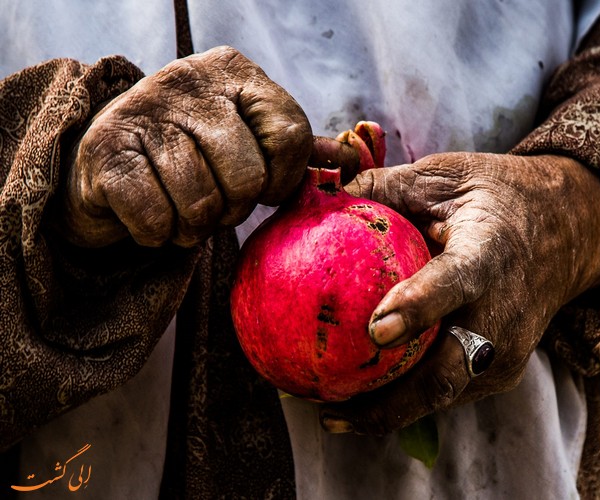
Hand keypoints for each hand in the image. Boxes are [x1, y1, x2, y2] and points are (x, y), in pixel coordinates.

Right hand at [59, 46, 311, 247]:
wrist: (110, 159)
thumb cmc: (196, 153)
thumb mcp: (249, 138)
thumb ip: (295, 150)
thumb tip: (352, 162)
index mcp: (235, 73)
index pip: (289, 135)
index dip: (283, 180)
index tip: (264, 190)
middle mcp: (189, 81)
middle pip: (247, 176)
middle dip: (235, 209)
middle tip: (218, 205)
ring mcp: (142, 112)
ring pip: (201, 201)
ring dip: (196, 227)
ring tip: (186, 214)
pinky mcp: (105, 151)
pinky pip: (155, 216)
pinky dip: (158, 234)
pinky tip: (154, 218)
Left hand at [320, 152, 599, 434]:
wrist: (567, 232)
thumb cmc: (494, 197)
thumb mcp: (444, 176)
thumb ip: (382, 187)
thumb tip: (313, 193)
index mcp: (490, 252)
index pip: (457, 282)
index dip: (419, 308)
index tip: (376, 331)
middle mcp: (504, 310)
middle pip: (449, 371)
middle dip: (390, 402)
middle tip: (327, 409)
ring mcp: (507, 349)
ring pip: (442, 394)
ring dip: (386, 411)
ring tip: (329, 414)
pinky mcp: (501, 371)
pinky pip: (447, 391)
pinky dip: (405, 400)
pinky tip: (361, 399)